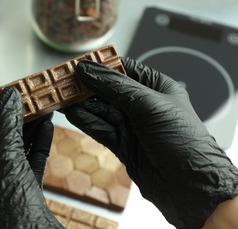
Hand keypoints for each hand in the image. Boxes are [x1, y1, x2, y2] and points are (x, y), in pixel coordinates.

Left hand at [0, 87, 62, 227]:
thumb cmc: (7, 205)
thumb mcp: (4, 156)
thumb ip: (7, 124)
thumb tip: (9, 96)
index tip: (3, 94)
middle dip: (14, 117)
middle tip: (27, 97)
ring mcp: (8, 182)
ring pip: (18, 147)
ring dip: (30, 127)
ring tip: (41, 107)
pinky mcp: (27, 189)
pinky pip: (33, 160)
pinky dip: (40, 143)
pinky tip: (48, 127)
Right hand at [63, 58, 237, 228]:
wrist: (190, 187)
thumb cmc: (183, 142)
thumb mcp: (149, 105)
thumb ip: (116, 87)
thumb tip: (89, 70)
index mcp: (157, 88)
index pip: (124, 69)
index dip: (101, 66)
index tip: (80, 64)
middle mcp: (143, 105)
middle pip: (108, 90)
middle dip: (87, 87)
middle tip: (64, 82)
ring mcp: (132, 126)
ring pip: (100, 110)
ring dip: (82, 104)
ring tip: (62, 97)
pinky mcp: (122, 144)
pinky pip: (99, 128)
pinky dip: (85, 121)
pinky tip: (72, 114)